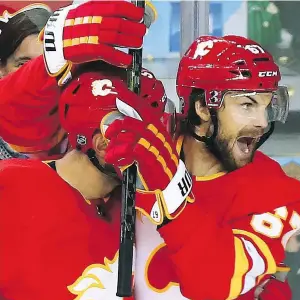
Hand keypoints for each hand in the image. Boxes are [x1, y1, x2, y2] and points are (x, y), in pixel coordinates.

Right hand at [42, 1, 145, 84]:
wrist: (53, 43)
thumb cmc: (73, 28)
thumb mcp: (85, 13)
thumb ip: (102, 12)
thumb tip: (124, 16)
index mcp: (91, 8)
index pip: (116, 6)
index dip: (131, 11)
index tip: (140, 15)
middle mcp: (91, 20)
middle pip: (119, 23)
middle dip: (134, 28)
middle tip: (142, 32)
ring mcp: (88, 35)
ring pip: (115, 38)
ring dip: (130, 41)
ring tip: (138, 44)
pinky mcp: (86, 51)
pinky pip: (107, 54)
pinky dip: (120, 58)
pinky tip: (127, 61)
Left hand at [103, 81, 193, 224]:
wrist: (169, 188)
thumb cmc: (159, 169)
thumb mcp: (152, 150)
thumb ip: (139, 140)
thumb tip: (122, 135)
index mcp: (159, 131)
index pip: (146, 110)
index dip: (133, 100)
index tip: (120, 92)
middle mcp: (159, 135)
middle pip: (137, 120)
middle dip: (119, 124)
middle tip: (109, 132)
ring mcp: (156, 146)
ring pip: (132, 134)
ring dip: (117, 144)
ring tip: (110, 153)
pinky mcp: (150, 158)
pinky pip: (132, 149)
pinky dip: (120, 154)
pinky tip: (116, 160)